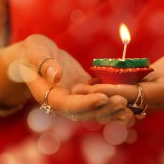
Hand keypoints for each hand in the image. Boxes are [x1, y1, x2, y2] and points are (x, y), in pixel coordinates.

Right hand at [15, 34, 131, 121]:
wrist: (34, 55)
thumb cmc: (31, 52)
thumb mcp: (35, 52)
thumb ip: (43, 64)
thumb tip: (56, 76)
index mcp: (47, 95)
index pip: (67, 105)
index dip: (85, 103)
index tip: (102, 98)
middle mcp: (62, 100)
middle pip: (84, 111)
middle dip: (104, 108)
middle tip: (123, 102)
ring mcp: (74, 96)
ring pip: (94, 108)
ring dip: (111, 109)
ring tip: (131, 109)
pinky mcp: (83, 89)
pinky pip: (98, 96)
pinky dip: (112, 99)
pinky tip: (130, 99)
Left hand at [79, 39, 163, 110]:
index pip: (138, 94)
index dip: (117, 91)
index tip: (97, 89)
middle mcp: (155, 97)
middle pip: (124, 99)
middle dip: (101, 96)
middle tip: (77, 92)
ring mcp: (150, 93)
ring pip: (122, 95)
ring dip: (101, 93)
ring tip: (77, 88)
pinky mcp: (146, 86)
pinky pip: (125, 88)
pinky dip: (109, 86)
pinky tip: (92, 81)